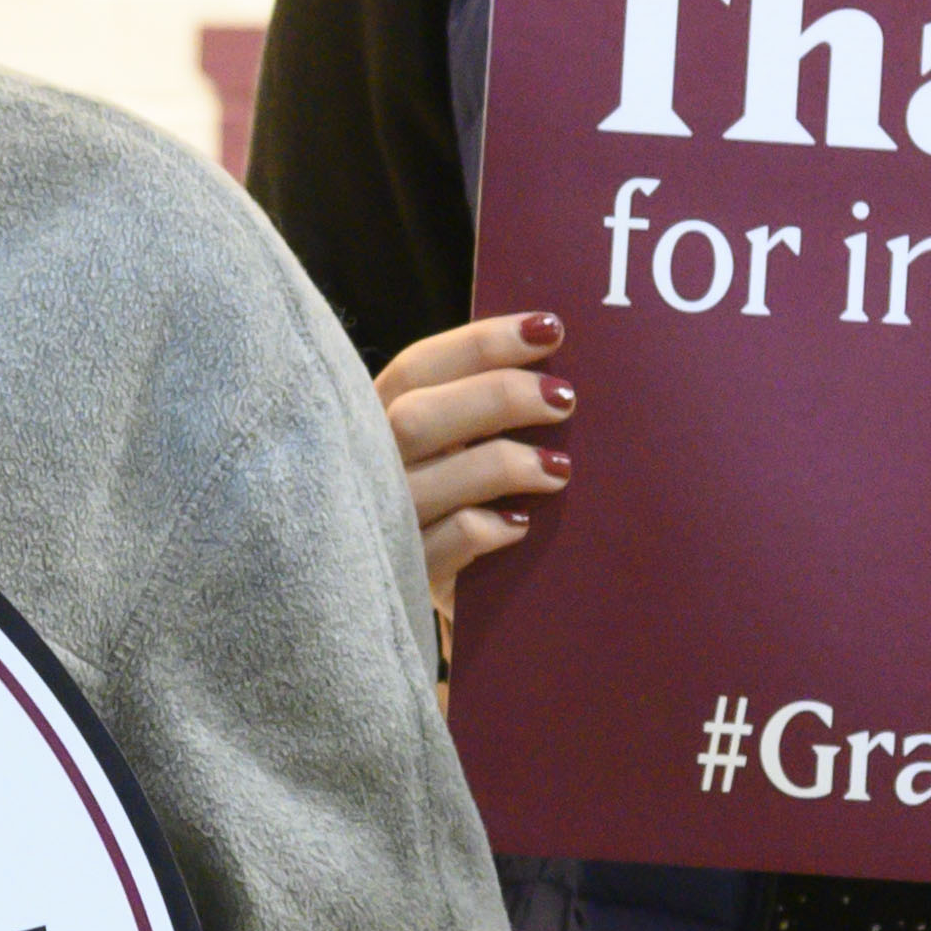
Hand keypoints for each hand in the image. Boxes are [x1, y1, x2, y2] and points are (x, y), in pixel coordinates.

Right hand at [378, 312, 569, 646]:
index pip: (418, 367)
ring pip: (430, 482)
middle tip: (564, 399)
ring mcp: (380, 523)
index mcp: (373, 419)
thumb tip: (551, 361)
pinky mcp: (405, 576)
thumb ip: (474, 409)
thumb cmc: (446, 503)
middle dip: (498, 398)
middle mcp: (367, 466)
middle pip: (417, 418)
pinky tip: (522, 524)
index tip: (549, 330)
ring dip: (505, 465)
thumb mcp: (446, 449)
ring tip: (559, 469)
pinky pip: (445, 545)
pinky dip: (487, 529)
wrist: (409, 600)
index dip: (482, 344)